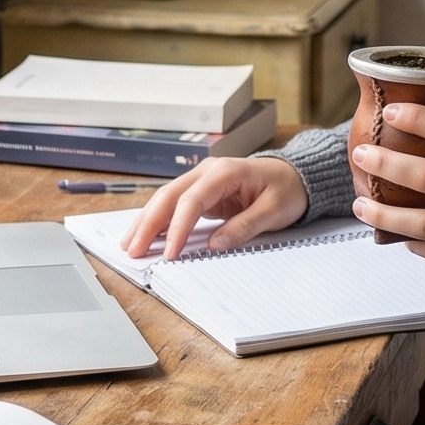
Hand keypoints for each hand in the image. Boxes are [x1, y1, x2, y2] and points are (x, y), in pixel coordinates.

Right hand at [123, 155, 309, 260]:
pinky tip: (145, 235)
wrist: (295, 176)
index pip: (192, 200)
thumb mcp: (274, 210)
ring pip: (165, 199)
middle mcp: (207, 172)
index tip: (169, 253)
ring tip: (128, 245)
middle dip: (148, 224)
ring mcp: (201, 180)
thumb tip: (215, 245)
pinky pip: (174, 205)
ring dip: (146, 222)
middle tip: (133, 249)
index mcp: (225, 172)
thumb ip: (245, 226)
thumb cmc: (287, 190)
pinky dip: (158, 220)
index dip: (177, 227)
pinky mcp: (201, 192)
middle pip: (169, 196)